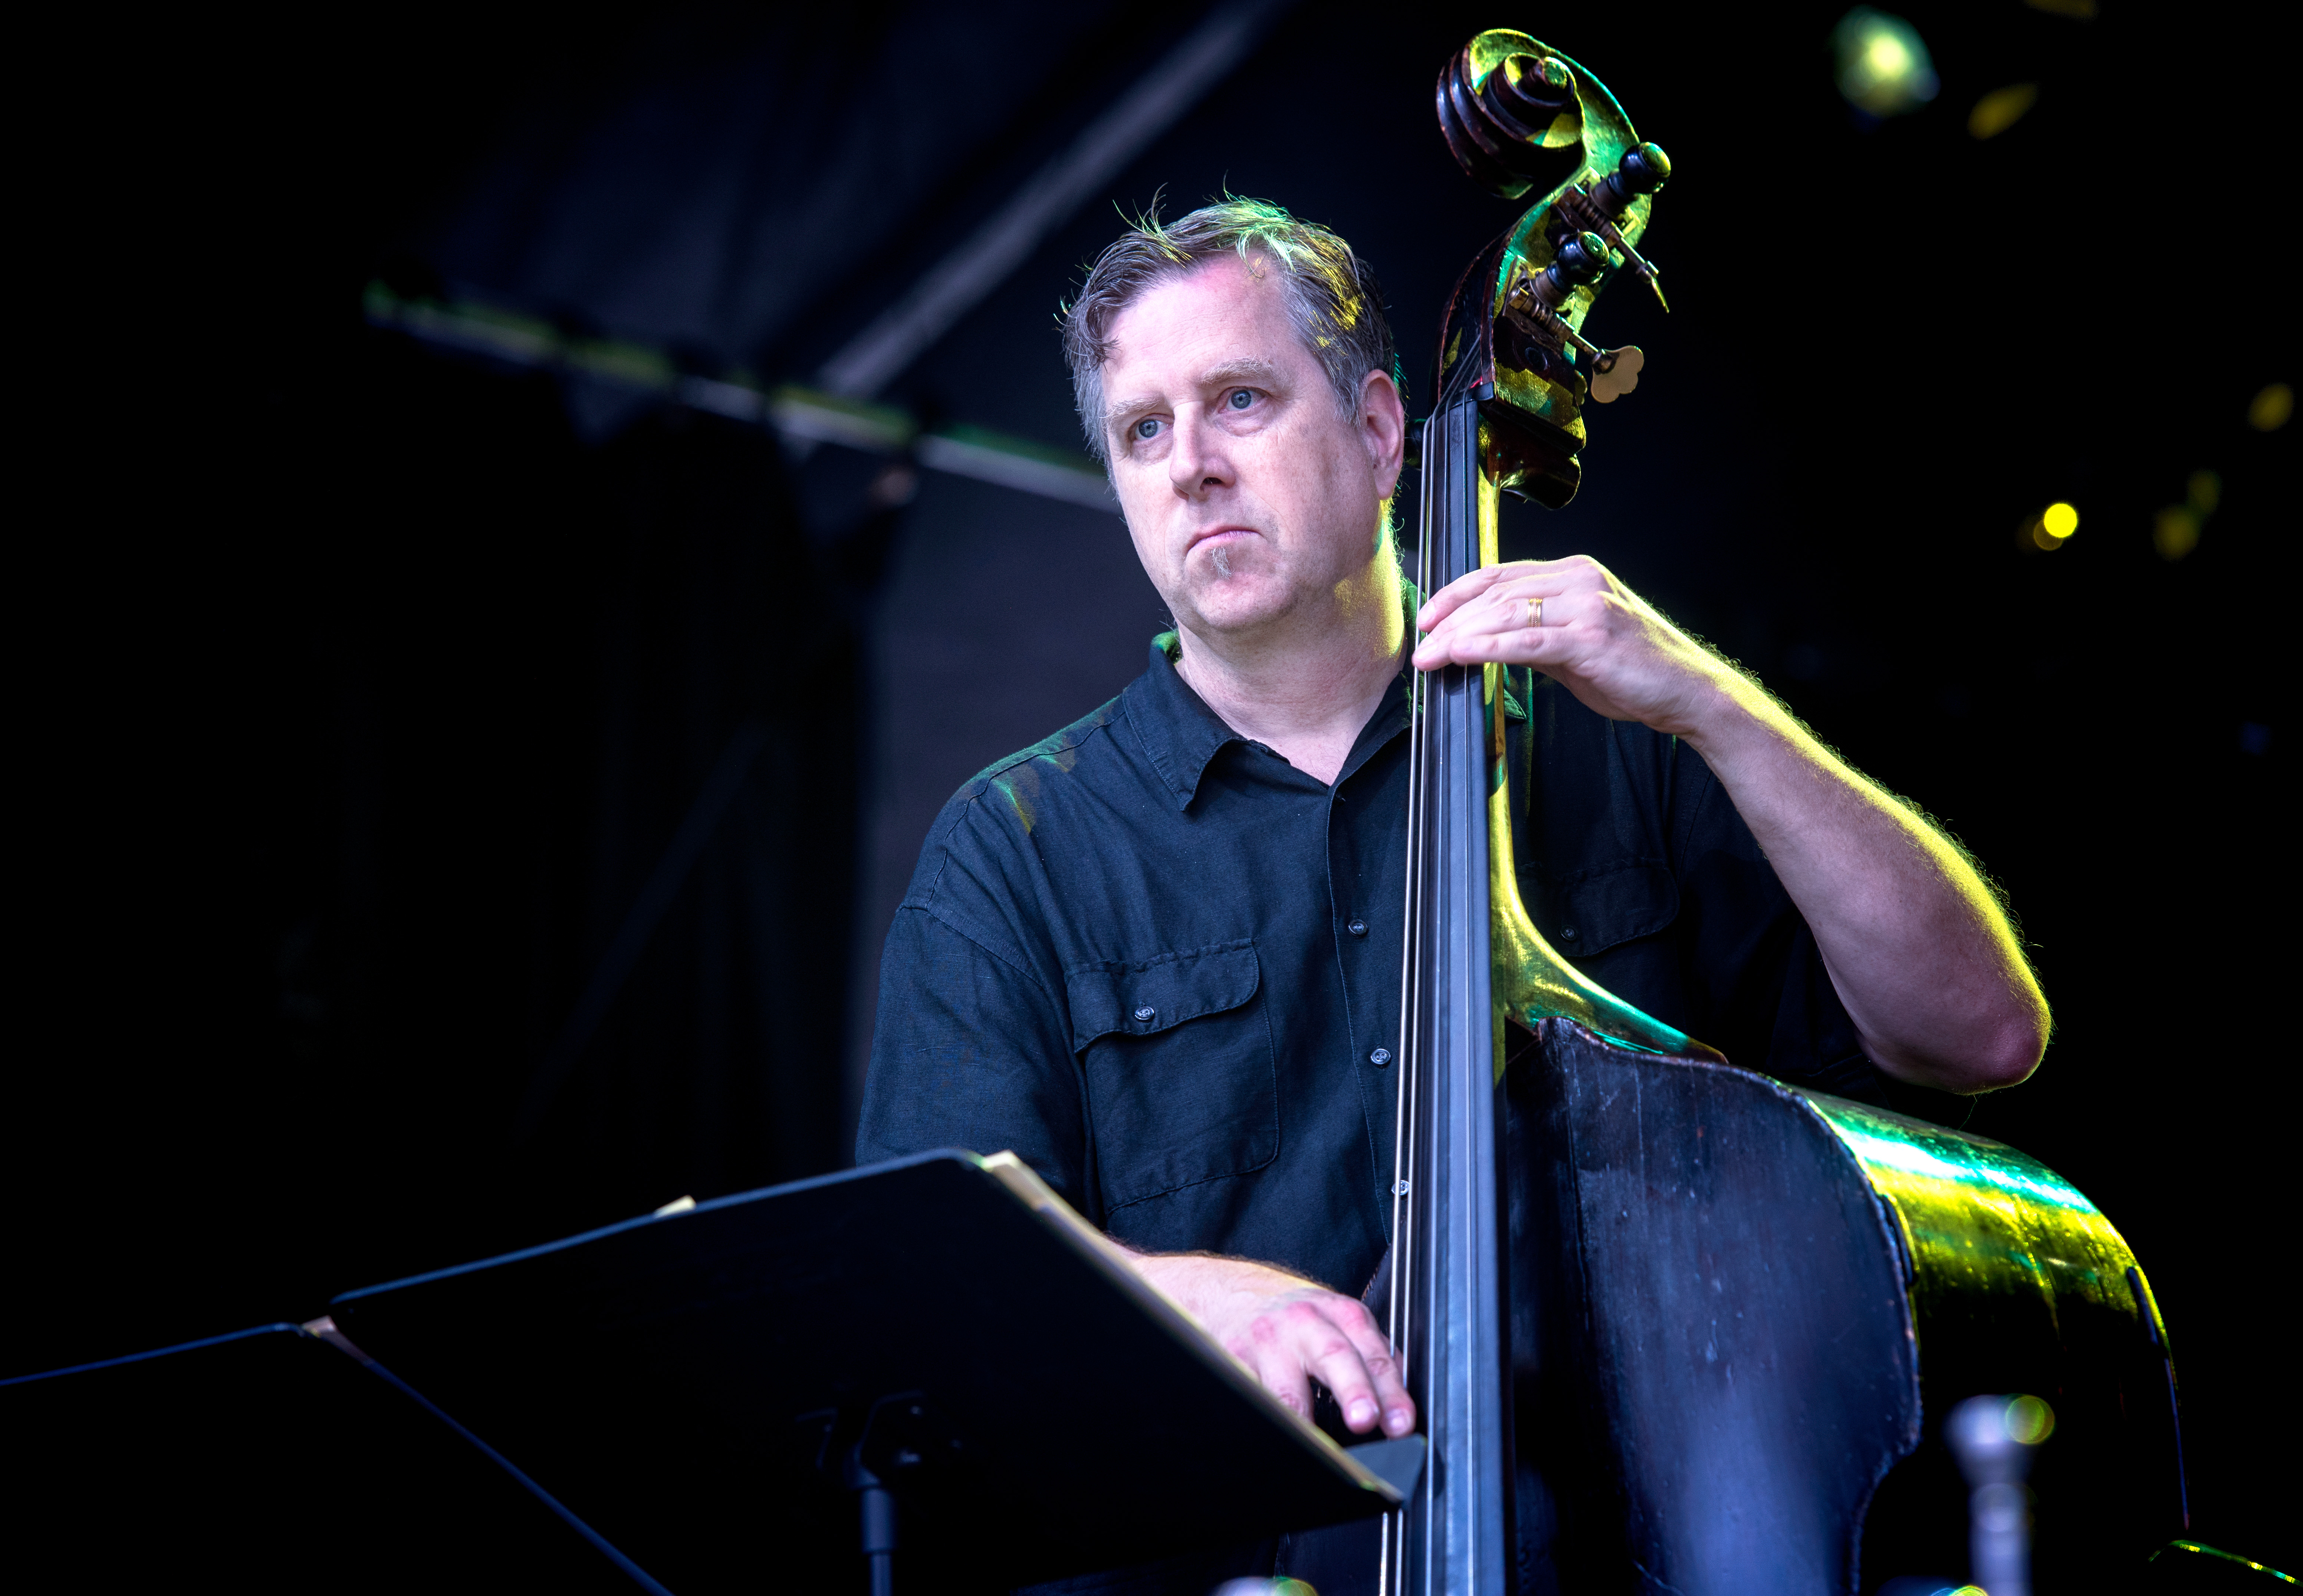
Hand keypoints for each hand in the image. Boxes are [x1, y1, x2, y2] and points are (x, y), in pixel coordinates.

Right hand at [1125, 1250, 1414, 1437]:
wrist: (1230, 1295)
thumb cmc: (1296, 1320)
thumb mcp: (1338, 1322)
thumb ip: (1371, 1354)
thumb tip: (1401, 1403)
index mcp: (1341, 1315)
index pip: (1372, 1354)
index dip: (1390, 1390)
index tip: (1401, 1424)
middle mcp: (1305, 1323)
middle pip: (1334, 1356)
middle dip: (1353, 1389)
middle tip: (1365, 1420)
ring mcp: (1266, 1343)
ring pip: (1287, 1388)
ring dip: (1304, 1418)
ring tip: (1318, 1444)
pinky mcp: (1234, 1363)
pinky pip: (1254, 1399)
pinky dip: (1267, 1424)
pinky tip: (1279, 1442)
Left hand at [1411, 556, 1735, 738]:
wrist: (1688, 691)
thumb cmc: (1633, 670)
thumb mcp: (1574, 646)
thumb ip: (1534, 635)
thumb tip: (1487, 641)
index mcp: (1573, 574)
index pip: (1499, 575)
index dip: (1456, 593)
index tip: (1427, 617)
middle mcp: (1578, 580)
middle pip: (1496, 593)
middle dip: (1449, 620)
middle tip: (1419, 647)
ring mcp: (1587, 606)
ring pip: (1506, 614)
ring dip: (1459, 636)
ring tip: (1428, 657)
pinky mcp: (1591, 638)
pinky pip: (1528, 641)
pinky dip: (1487, 647)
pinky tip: (1459, 655)